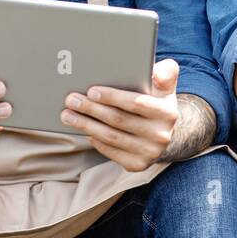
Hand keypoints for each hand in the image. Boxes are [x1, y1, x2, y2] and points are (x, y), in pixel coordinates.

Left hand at [60, 58, 180, 171]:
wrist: (162, 132)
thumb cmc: (156, 102)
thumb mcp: (165, 86)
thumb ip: (166, 73)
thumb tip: (157, 72)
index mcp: (168, 113)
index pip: (136, 103)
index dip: (112, 96)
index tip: (91, 90)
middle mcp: (161, 136)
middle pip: (118, 120)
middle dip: (91, 109)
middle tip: (72, 100)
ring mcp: (150, 153)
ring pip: (110, 137)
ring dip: (86, 124)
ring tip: (68, 114)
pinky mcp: (137, 165)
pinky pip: (110, 151)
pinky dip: (94, 139)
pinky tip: (83, 128)